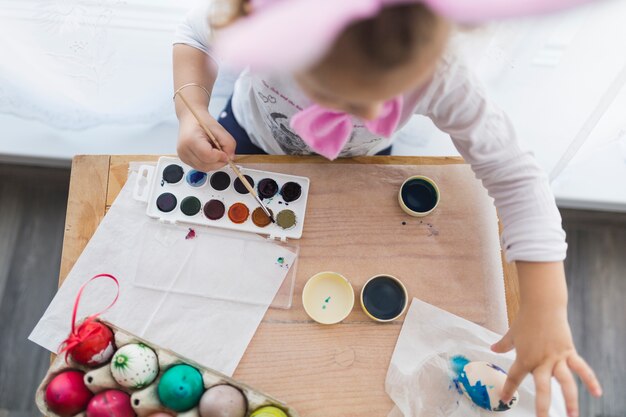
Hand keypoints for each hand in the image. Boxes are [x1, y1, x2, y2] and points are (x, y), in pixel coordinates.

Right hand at [177, 110, 235, 171]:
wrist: (190, 118)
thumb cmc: (202, 121)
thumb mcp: (219, 129)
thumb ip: (228, 143)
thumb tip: (231, 158)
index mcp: (191, 140)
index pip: (207, 156)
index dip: (220, 157)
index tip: (226, 153)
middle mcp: (184, 150)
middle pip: (206, 165)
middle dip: (219, 161)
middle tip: (223, 153)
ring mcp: (183, 156)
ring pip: (204, 168)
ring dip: (214, 163)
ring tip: (215, 151)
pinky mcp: (184, 160)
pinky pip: (200, 167)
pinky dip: (208, 163)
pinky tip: (209, 154)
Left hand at [491, 262, 601, 416]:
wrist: (543, 305)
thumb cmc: (526, 320)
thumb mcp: (512, 334)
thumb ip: (503, 345)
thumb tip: (493, 349)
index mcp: (525, 358)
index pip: (515, 377)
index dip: (509, 389)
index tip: (504, 399)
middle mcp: (541, 361)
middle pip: (542, 387)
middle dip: (542, 405)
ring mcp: (556, 358)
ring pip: (564, 382)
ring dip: (570, 399)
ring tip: (573, 415)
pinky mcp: (569, 352)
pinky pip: (581, 368)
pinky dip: (590, 380)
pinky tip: (597, 393)